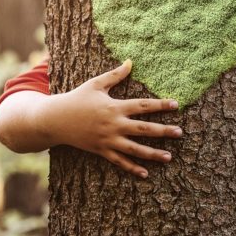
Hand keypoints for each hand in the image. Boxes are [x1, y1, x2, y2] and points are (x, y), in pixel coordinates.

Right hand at [35, 59, 181, 178]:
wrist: (55, 119)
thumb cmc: (76, 99)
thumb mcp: (95, 84)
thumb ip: (115, 75)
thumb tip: (131, 61)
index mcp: (115, 107)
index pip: (142, 105)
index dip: (160, 105)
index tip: (176, 105)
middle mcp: (113, 125)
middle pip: (143, 129)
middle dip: (163, 131)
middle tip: (180, 133)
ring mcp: (108, 140)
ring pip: (134, 149)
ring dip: (153, 154)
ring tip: (169, 157)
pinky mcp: (101, 151)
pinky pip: (119, 161)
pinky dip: (132, 168)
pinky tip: (145, 173)